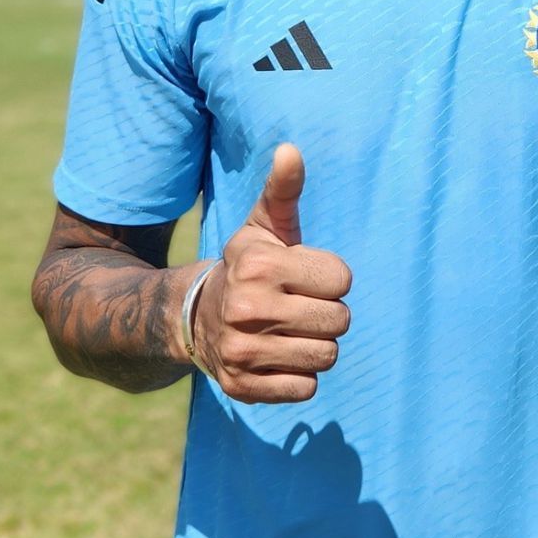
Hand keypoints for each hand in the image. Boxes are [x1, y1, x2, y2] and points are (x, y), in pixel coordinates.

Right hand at [191, 144, 351, 402]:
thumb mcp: (263, 228)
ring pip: (326, 356)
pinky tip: (276, 357)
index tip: (302, 278)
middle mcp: (246, 308)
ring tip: (287, 331)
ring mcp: (242, 351)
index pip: (342, 281)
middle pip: (339, 322)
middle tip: (296, 307)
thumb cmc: (248, 267)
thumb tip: (290, 149)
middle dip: (326, 314)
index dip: (329, 279)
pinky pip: (305, 388)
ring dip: (314, 346)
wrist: (194, 316)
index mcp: (258, 265)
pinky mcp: (242, 387)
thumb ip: (283, 190)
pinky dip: (297, 376)